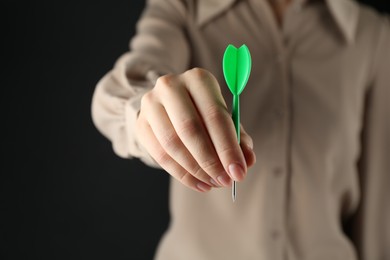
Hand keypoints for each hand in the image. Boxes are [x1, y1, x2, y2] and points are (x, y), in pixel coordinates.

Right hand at [136, 68, 255, 191]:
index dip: (228, 147)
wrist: (168, 104)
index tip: (239, 172)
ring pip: (173, 144)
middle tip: (225, 181)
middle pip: (190, 129)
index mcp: (198, 79)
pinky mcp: (141, 123)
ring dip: (196, 170)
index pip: (215, 115)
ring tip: (213, 183)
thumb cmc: (202, 111)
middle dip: (211, 161)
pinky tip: (198, 183)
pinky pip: (160, 155)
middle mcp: (171, 86)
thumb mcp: (223, 117)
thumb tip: (247, 161)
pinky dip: (181, 174)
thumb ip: (237, 137)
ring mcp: (151, 104)